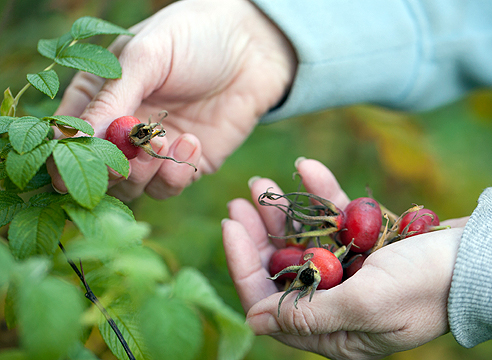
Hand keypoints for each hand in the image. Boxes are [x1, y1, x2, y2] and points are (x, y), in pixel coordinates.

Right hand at [50, 0, 295, 200]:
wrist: (251, 48)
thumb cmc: (193, 38)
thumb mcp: (146, 57)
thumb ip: (112, 98)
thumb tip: (75, 138)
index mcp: (99, 96)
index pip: (68, 136)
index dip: (66, 156)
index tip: (76, 164)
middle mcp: (122, 129)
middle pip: (98, 171)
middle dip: (113, 167)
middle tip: (135, 147)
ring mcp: (154, 150)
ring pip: (132, 187)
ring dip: (145, 172)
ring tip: (166, 140)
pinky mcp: (185, 164)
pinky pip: (168, 187)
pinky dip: (176, 174)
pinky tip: (192, 143)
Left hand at [222, 158, 464, 359]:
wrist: (480, 258)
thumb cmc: (426, 286)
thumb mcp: (365, 305)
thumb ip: (309, 315)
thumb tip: (255, 321)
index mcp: (331, 329)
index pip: (270, 301)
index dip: (245, 264)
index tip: (230, 226)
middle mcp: (335, 302)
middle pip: (282, 267)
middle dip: (258, 233)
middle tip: (240, 201)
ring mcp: (349, 270)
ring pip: (303, 239)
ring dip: (283, 210)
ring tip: (261, 182)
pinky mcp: (364, 243)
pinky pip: (334, 218)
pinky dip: (320, 194)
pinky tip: (306, 168)